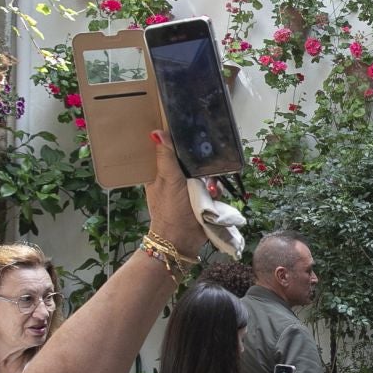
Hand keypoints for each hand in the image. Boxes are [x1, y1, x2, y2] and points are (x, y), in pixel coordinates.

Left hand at [143, 130, 207, 255]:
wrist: (183, 239)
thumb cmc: (170, 209)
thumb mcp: (168, 179)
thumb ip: (166, 157)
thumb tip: (156, 132)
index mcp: (161, 171)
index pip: (170, 149)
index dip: (178, 141)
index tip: (191, 133)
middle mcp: (176, 177)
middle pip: (191, 160)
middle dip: (202, 161)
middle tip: (207, 163)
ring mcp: (190, 188)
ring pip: (205, 173)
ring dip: (211, 178)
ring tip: (210, 187)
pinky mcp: (203, 198)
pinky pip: (214, 187)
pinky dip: (216, 190)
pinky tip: (214, 195)